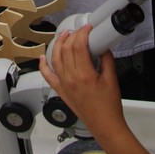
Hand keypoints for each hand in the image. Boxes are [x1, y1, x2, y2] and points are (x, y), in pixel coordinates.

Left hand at [39, 26, 125, 145]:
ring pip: (55, 58)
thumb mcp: (112, 79)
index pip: (79, 46)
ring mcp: (64, 85)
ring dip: (58, 44)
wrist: (104, 125)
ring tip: (63, 36)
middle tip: (80, 31)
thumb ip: (107, 59)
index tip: (88, 28)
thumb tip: (103, 47)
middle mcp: (71, 79)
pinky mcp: (60, 91)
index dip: (83, 33)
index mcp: (85, 75)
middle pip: (66, 49)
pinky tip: (42, 57)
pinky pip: (47, 76)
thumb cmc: (109, 106)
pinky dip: (43, 65)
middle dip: (72, 36)